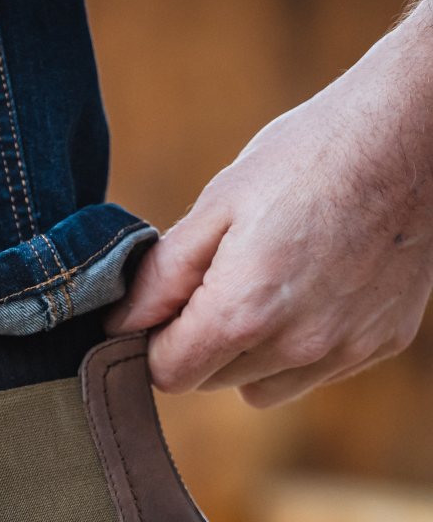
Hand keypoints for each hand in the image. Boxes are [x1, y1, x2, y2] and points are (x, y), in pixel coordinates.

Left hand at [106, 0, 432, 406]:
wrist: (412, 133)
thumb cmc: (307, 156)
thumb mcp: (218, 205)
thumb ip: (161, 277)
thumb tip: (118, 326)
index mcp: (243, 313)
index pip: (168, 375)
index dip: (154, 343)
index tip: (164, 308)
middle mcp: (296, 346)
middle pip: (212, 382)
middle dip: (201, 343)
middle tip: (220, 277)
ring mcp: (343, 352)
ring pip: (261, 388)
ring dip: (249, 354)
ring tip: (268, 284)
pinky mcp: (378, 346)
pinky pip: (314, 373)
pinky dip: (301, 345)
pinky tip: (315, 286)